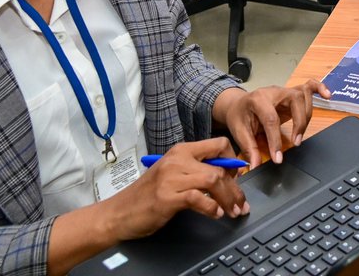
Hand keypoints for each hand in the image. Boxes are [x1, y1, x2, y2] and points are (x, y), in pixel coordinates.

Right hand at [104, 138, 247, 239]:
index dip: (233, 161)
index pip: (218, 144)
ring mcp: (171, 177)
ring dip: (228, 198)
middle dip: (235, 188)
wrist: (118, 213)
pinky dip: (211, 207)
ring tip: (233, 211)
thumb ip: (196, 170)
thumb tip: (227, 176)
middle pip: (219, 167)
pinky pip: (198, 198)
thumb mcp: (173, 175)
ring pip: (213, 180)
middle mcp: (177, 159)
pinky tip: (215, 214)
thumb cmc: (147, 195)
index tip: (238, 178)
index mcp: (181, 150)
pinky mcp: (167, 197)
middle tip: (241, 204)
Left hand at [216, 80, 329, 168]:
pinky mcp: (292, 93)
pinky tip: (328, 96)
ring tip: (300, 136)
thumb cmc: (239, 115)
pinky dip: (320, 89)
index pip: (271, 118)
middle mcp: (274, 91)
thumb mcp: (238, 131)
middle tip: (296, 143)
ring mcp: (284, 90)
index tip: (278, 158)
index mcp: (257, 99)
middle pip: (295, 100)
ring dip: (306, 116)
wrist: (238, 104)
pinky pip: (309, 86)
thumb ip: (249, 148)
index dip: (276, 140)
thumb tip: (255, 166)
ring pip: (303, 97)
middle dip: (299, 123)